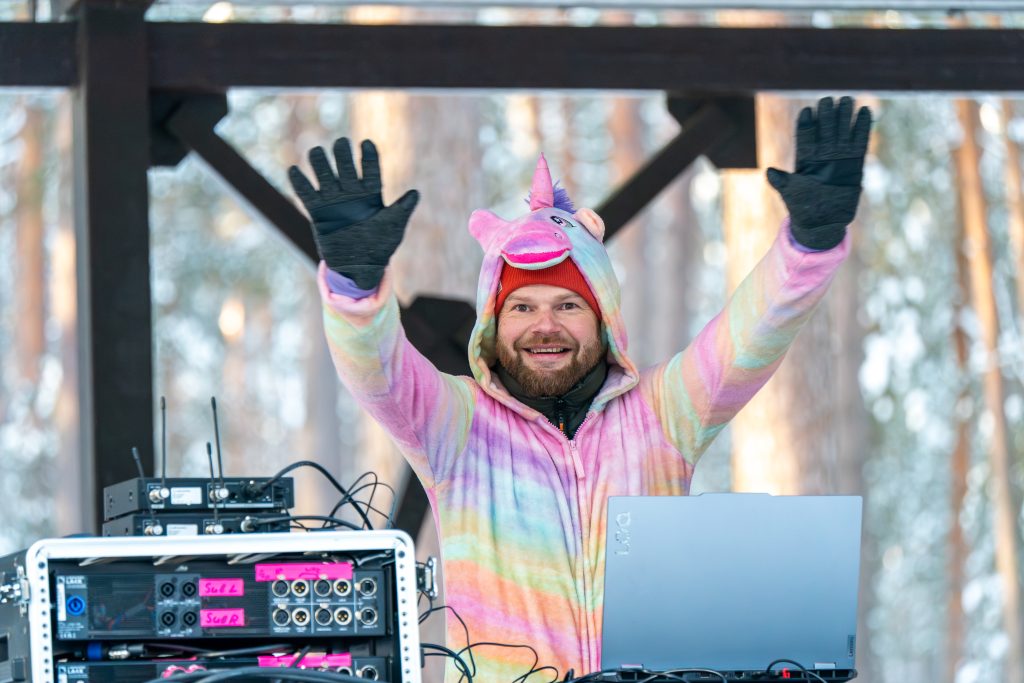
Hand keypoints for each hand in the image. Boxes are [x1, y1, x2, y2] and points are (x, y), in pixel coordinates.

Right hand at [289, 138, 418, 289]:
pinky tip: (294, 170)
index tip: (366, 143)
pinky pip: (307, 195)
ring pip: (325, 176)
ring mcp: (334, 202)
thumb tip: (415, 193)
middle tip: (340, 143)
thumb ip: (401, 210)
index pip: (371, 171)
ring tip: (316, 152)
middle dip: (343, 155)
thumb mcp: (394, 228)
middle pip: (346, 168)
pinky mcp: (318, 213)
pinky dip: (300, 184)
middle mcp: (352, 194)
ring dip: (320, 163)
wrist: (360, 267)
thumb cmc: (381, 246)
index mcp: (372, 194)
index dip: (369, 157)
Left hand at [767, 96, 871, 250]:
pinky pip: (860, 142)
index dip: (806, 125)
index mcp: (805, 161)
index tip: (807, 111)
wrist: (822, 223)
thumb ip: (782, 182)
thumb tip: (769, 171)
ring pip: (842, 133)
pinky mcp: (855, 163)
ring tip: (846, 99)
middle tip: (828, 99)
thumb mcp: (790, 195)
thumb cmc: (803, 209)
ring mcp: (839, 158)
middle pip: (824, 131)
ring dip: (844, 116)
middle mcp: (822, 156)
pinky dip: (862, 128)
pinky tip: (865, 111)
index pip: (805, 138)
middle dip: (826, 115)